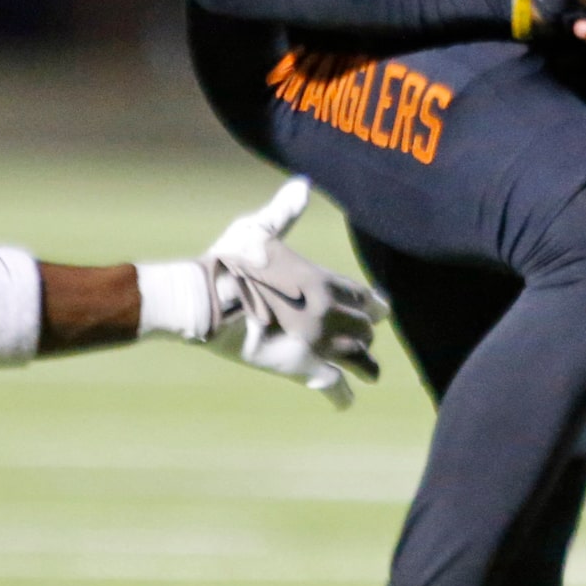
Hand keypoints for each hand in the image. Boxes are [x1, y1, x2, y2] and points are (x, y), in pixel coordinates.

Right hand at [201, 179, 388, 407]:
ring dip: (365, 363)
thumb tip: (301, 185)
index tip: (379, 310)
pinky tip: (346, 401)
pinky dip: (342, 395)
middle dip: (364, 332)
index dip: (372, 305)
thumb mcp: (259, 229)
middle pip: (364, 328)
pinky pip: (334, 386)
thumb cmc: (230, 261)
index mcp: (323, 281)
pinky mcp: (302, 369)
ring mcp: (319, 343)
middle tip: (364, 338)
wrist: (205, 300)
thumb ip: (285, 212)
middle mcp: (329, 313)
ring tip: (370, 372)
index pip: (364, 297)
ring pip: (359, 357)